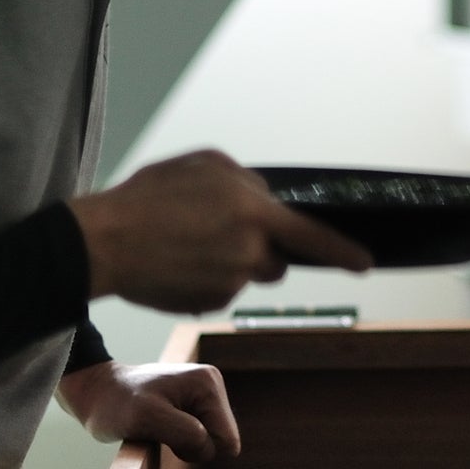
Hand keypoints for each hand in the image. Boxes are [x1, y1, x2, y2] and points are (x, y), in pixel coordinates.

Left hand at [57, 359, 240, 462]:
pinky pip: (197, 436)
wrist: (95, 392)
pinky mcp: (192, 405)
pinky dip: (177, 439)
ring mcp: (202, 394)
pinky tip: (158, 425)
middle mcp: (212, 385)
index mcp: (208, 384)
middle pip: (219, 440)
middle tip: (158, 429)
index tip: (166, 432)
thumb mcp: (148, 419)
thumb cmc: (116, 405)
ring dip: (181, 443)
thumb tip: (212, 449)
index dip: (195, 448)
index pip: (225, 440)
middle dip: (190, 445)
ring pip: (208, 441)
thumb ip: (186, 433)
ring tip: (156, 426)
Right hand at [69, 150, 368, 313]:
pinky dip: (205, 279)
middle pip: (275, 260)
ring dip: (229, 262)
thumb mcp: (203, 165)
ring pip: (245, 274)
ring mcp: (229, 283)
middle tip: (217, 231)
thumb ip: (245, 181)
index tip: (364, 263)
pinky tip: (176, 262)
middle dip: (258, 249)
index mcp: (253, 213)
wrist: (104, 242)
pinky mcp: (208, 304)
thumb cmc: (149, 197)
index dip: (341, 252)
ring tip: (186, 242)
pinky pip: (220, 290)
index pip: (312, 237)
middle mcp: (249, 253)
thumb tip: (265, 199)